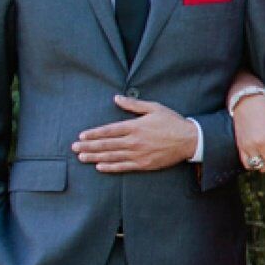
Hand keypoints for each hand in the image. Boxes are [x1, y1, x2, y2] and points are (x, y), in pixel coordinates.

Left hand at [73, 95, 196, 173]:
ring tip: (82, 158)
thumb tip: (116, 98)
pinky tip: (99, 167)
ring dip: (95, 157)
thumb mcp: (154, 108)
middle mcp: (134, 141)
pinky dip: (110, 167)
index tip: (82, 136)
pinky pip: (123, 166)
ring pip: (111, 156)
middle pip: (106, 144)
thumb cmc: (172, 122)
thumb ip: (133, 104)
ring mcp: (138, 154)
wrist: (190, 140)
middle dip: (88, 146)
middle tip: (74, 148)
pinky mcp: (144, 163)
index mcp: (135, 126)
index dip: (94, 134)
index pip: (108, 130)